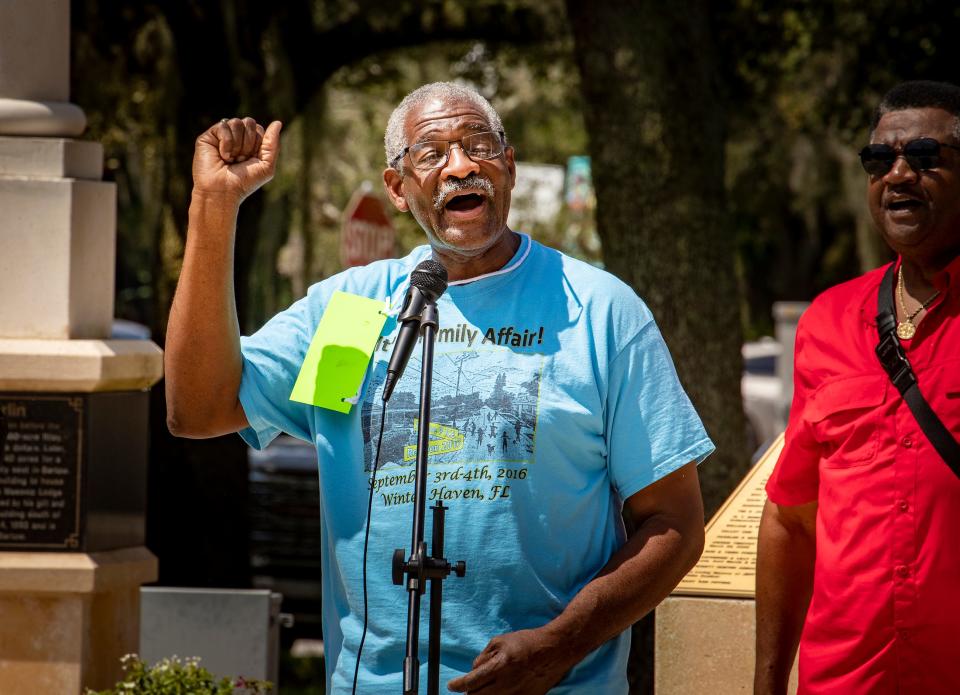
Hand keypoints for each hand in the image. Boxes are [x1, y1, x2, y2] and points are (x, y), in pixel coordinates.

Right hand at [192, 117, 281, 202]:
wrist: (222, 191)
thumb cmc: (244, 182)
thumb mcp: (266, 166)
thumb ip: (272, 144)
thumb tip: (278, 122)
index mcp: (250, 143)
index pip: (259, 129)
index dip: (258, 145)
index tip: (251, 161)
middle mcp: (236, 137)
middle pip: (249, 122)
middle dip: (248, 143)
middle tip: (240, 160)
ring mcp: (222, 136)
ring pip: (237, 122)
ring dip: (237, 145)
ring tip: (230, 159)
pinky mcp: (209, 136)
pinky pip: (224, 125)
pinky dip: (226, 143)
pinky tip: (222, 155)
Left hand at [447, 627, 575, 693]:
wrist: (553, 650)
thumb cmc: (526, 642)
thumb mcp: (500, 641)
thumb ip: (483, 657)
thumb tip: (474, 670)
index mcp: (499, 667)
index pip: (471, 682)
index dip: (458, 686)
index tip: (451, 686)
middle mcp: (506, 685)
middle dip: (469, 692)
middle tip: (468, 686)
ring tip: (486, 685)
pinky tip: (500, 687)